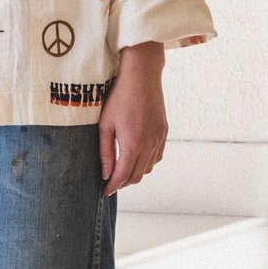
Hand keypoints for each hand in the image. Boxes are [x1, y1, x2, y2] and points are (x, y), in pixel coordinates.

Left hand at [98, 41, 166, 195]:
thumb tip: (105, 173)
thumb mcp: (105, 124)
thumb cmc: (119, 98)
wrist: (142, 76)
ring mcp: (159, 139)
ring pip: (148, 168)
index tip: (104, 192)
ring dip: (136, 173)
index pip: (123, 176)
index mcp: (133, 144)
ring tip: (122, 170)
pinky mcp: (164, 132)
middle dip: (123, 182)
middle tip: (110, 182)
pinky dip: (147, 162)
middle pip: (137, 176)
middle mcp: (149, 145)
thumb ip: (105, 151)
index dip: (112, 186)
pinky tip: (137, 157)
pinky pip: (157, 156)